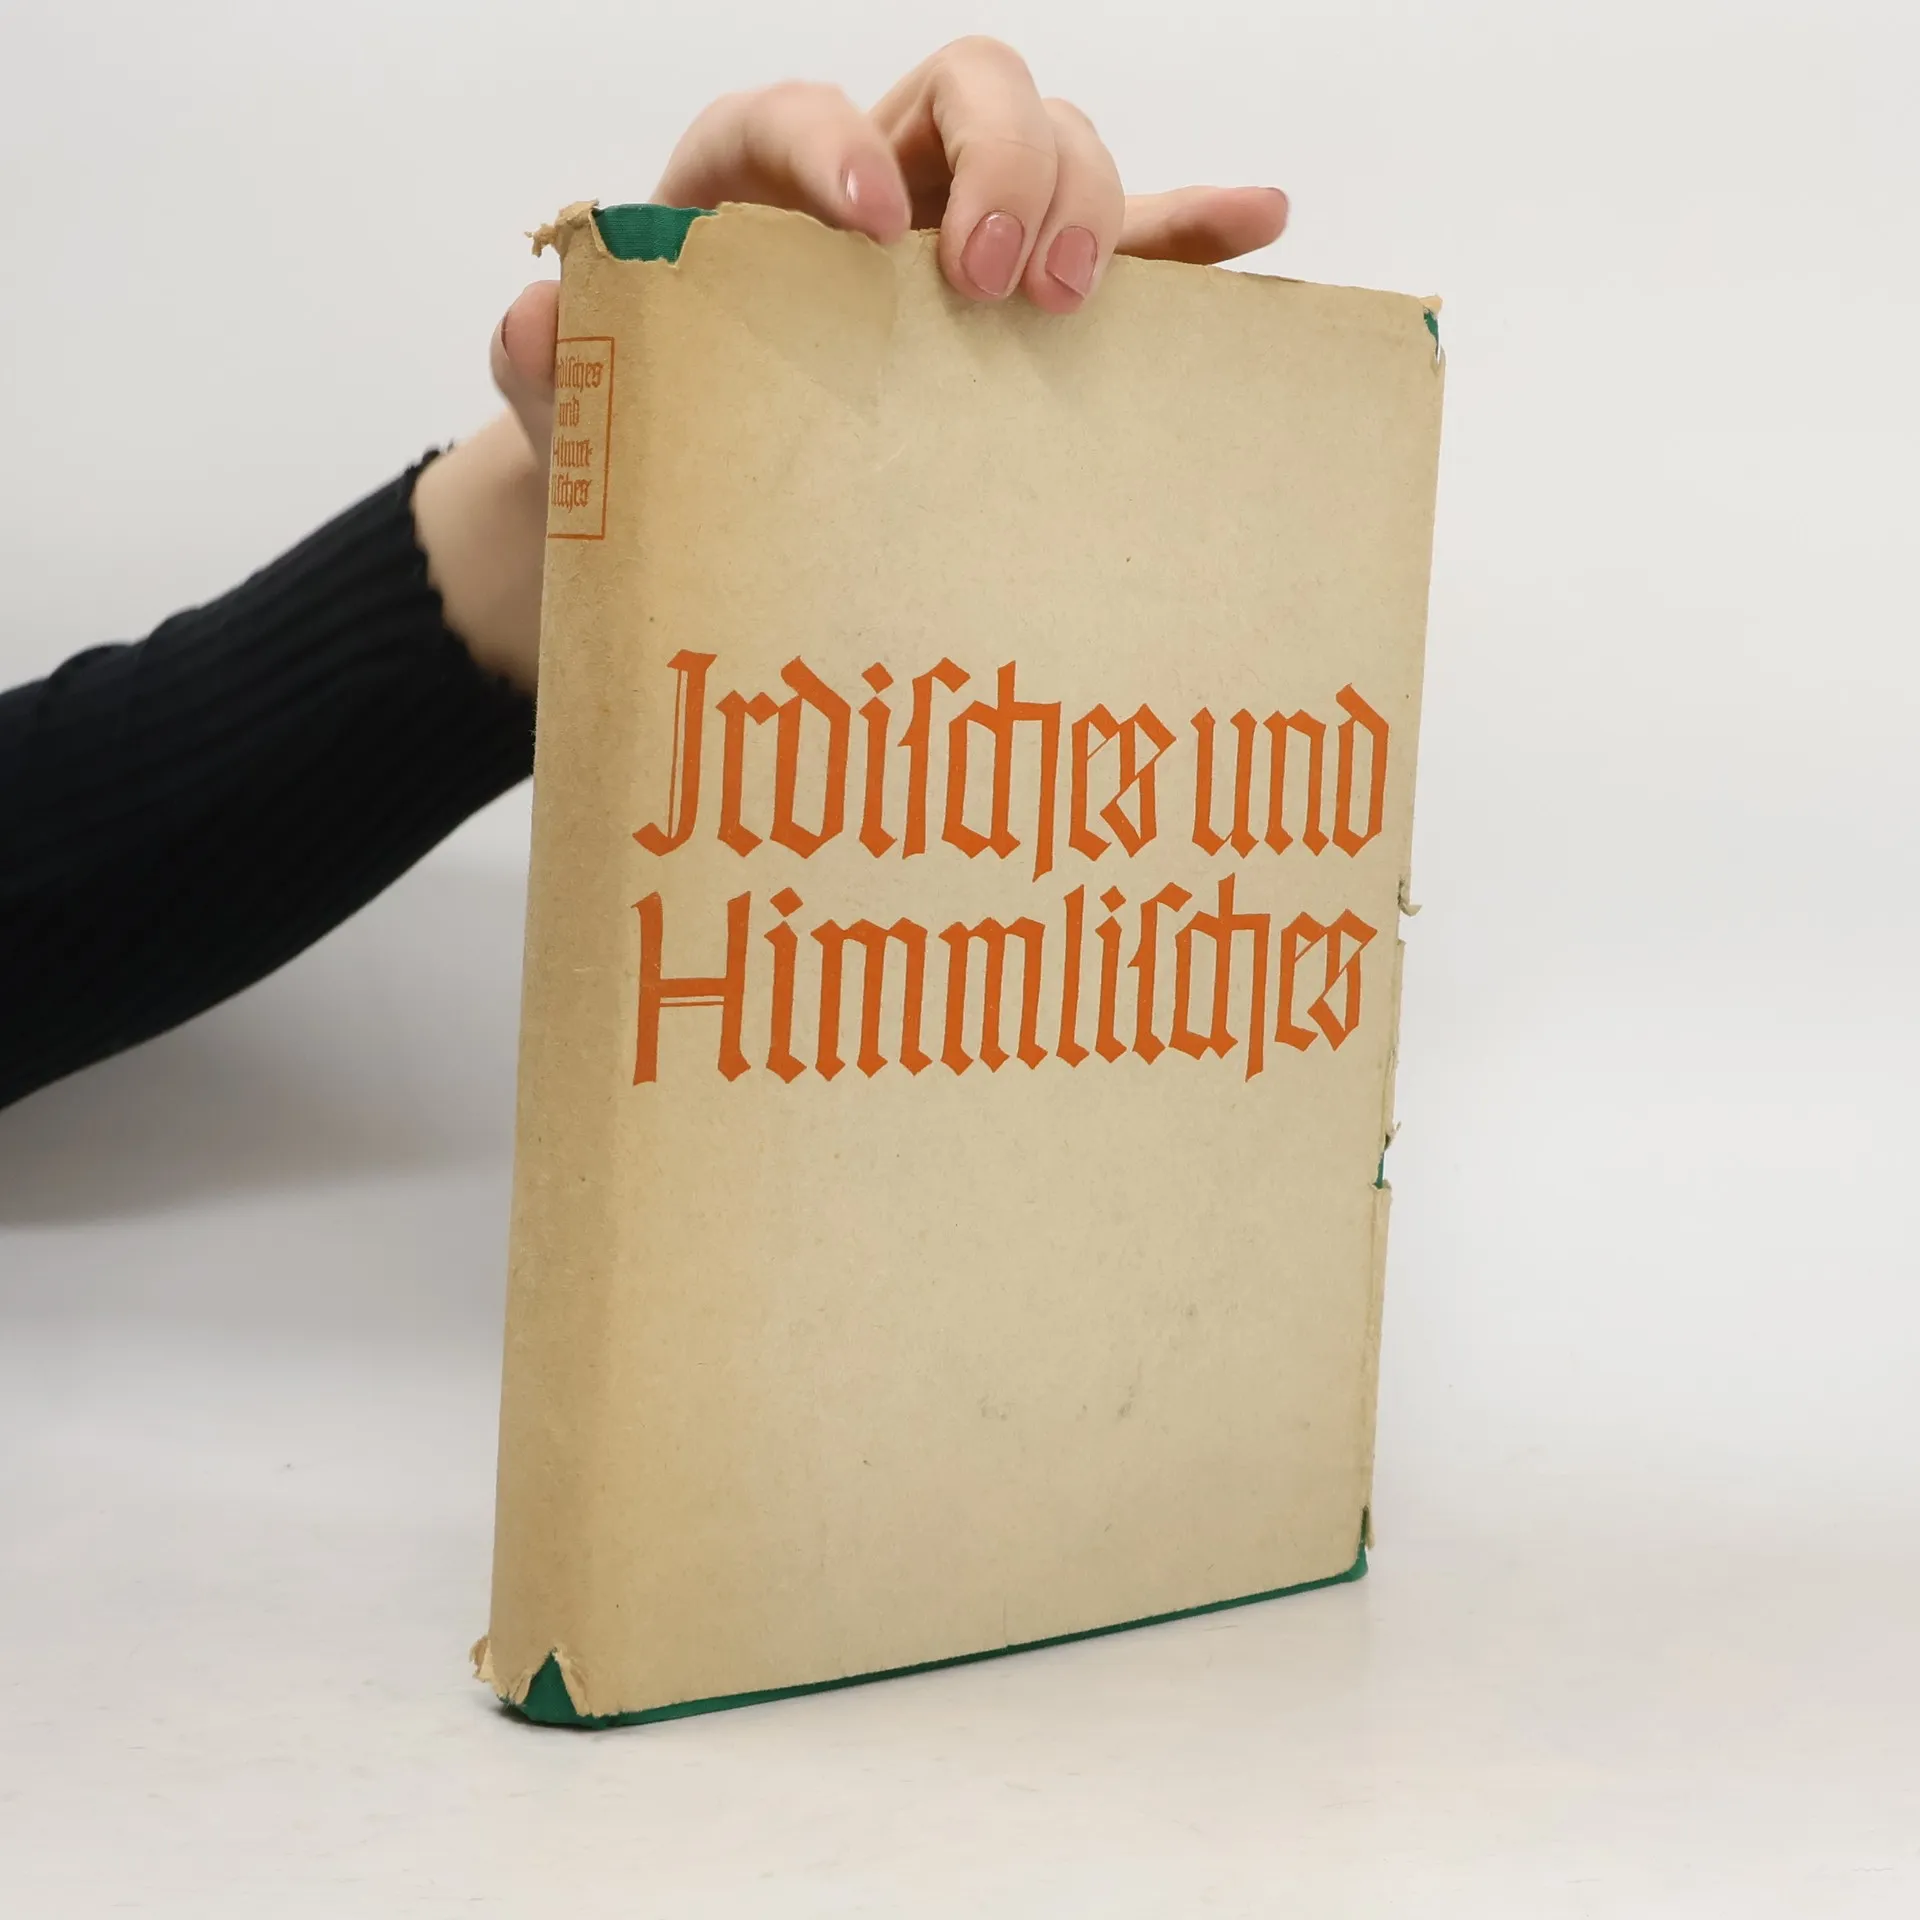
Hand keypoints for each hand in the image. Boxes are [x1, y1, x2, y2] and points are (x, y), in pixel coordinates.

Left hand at [417, 40, 1289, 690]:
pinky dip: (1189, 235)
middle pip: (967, 89)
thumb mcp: (576, 422)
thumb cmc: (642, 456)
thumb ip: (547, 367)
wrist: (690, 516)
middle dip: (1003, 160)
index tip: (867, 223)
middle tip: (991, 285)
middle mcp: (872, 192)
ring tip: (1074, 302)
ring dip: (1092, 201)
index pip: (791, 115)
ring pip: (1059, 149)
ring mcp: (964, 243)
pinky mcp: (1028, 305)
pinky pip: (1125, 251)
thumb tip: (536, 313)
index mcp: (749, 196)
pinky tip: (1258, 225)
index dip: (832, 136)